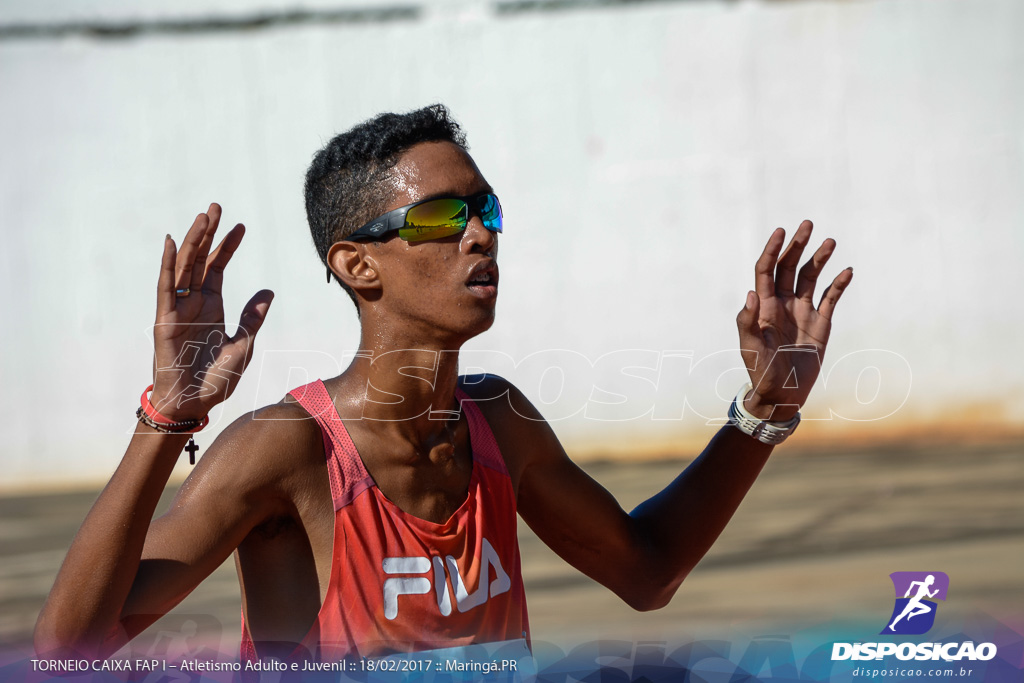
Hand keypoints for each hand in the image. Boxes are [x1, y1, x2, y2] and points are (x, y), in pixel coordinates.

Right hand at [150, 204, 273, 420]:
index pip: (219, 268)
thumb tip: (269, 292)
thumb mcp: (243, 346)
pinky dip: (168, 264)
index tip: (241, 225)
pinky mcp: (164, 320)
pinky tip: (171, 242)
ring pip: (185, 267)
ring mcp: (177, 310)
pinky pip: (165, 288)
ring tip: (203, 216)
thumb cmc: (216, 379)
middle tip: (216, 206)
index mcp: (213, 307)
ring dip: (192, 241)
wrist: (194, 405)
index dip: (228, 246)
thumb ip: (252, 318)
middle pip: (201, 260)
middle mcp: (194, 303)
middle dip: (209, 233)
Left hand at [735, 220, 852, 420]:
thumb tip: (750, 293)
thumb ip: (748, 321)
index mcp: (763, 306)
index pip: (766, 270)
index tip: (780, 231)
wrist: (782, 393)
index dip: (772, 250)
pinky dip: (838, 284)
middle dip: (797, 246)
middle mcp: (782, 303)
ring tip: (830, 241)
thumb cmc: (761, 371)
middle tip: (807, 224)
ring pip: (810, 277)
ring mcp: (802, 311)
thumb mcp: (751, 347)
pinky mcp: (820, 323)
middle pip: (788, 267)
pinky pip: (830, 298)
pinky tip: (847, 270)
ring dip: (819, 259)